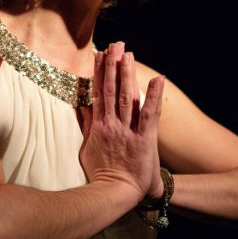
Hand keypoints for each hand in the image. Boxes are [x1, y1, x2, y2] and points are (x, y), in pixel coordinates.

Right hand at [79, 42, 164, 201]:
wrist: (114, 194)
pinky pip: (150, 115)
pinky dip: (154, 97)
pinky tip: (158, 79)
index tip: (101, 53)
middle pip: (112, 90)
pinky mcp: (144, 139)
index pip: (99, 93)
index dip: (100, 72)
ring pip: (127, 97)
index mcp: (100, 125)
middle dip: (114, 65)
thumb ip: (85, 124)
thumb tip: (79, 104)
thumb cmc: (102, 173)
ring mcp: (128, 131)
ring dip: (127, 74)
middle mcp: (113, 124)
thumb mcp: (88, 146)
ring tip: (128, 54)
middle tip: (116, 44)